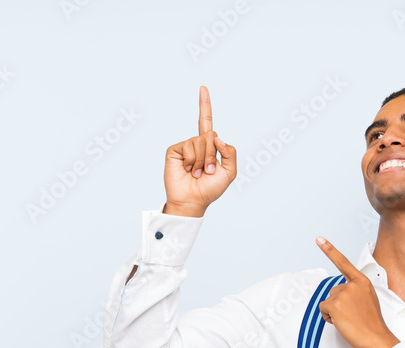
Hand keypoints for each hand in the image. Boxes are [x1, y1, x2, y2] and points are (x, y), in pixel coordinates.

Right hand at [163, 86, 236, 215]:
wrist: (193, 201)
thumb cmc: (210, 189)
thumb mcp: (229, 172)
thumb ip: (230, 153)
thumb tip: (216, 136)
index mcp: (209, 147)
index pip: (206, 122)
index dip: (205, 105)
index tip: (203, 88)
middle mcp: (196, 144)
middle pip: (210, 135)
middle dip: (212, 156)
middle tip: (207, 172)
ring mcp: (185, 146)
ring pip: (200, 141)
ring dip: (202, 161)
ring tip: (196, 173)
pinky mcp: (174, 150)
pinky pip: (188, 147)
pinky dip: (191, 161)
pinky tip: (187, 170)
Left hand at [316, 236, 400, 347]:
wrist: (377, 339)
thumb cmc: (372, 324)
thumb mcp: (368, 300)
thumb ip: (356, 292)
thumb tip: (340, 295)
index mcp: (362, 282)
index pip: (344, 263)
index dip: (330, 250)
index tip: (318, 239)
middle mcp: (353, 285)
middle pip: (334, 290)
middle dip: (338, 304)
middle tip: (353, 316)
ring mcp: (344, 294)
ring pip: (328, 300)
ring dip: (334, 312)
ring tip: (350, 320)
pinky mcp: (335, 304)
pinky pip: (323, 309)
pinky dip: (328, 318)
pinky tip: (342, 323)